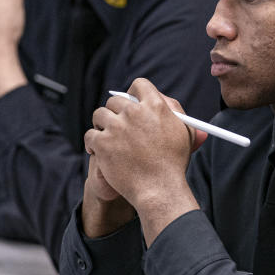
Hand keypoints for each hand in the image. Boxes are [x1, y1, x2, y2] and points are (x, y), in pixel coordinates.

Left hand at [83, 78, 201, 243]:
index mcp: (155, 106)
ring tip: (107, 137)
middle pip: (115, 100)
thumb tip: (164, 101)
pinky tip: (97, 150)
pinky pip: (90, 135)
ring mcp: (116, 127)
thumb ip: (176, 113)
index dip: (133, 93)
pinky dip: (92, 143)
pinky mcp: (102, 143)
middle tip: (116, 123)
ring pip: (99, 115)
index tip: (131, 101)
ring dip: (101, 124)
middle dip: (115, 111)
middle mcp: (134, 113)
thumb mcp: (185, 132)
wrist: (160, 189)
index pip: (139, 85)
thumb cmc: (173, 163)